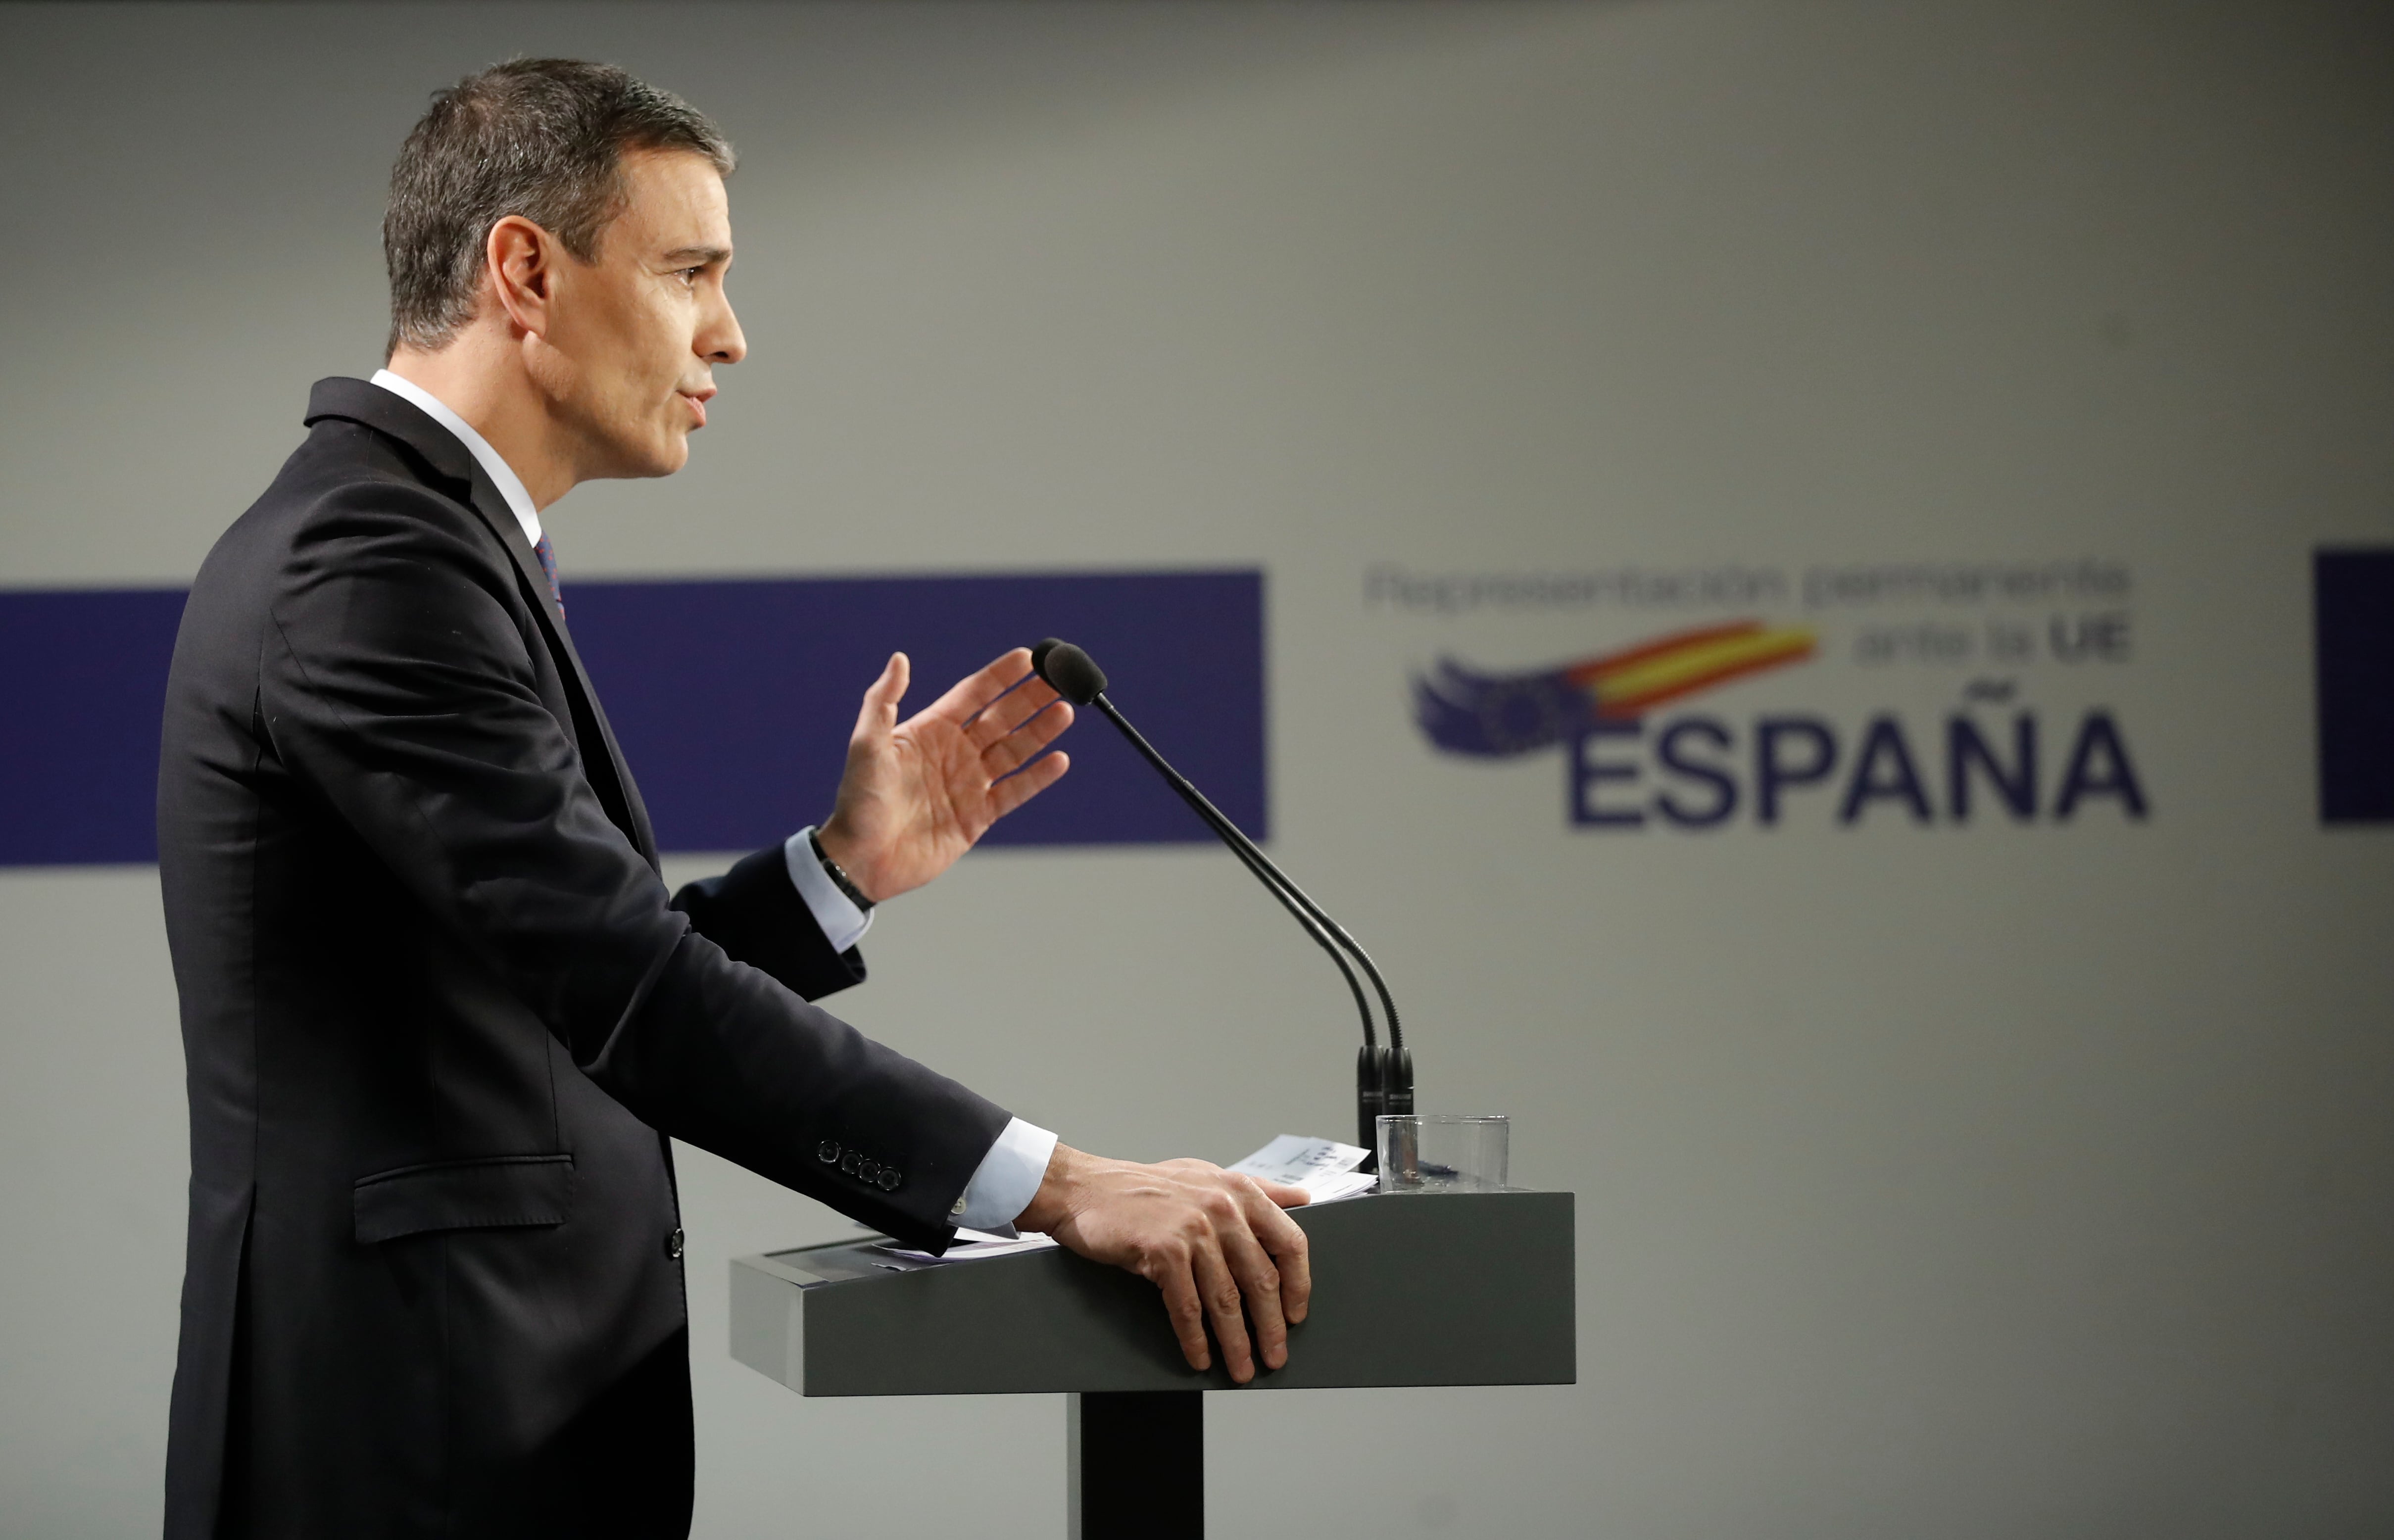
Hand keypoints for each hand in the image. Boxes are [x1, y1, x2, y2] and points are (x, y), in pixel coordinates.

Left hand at [816, 648, 1072, 901]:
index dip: (1000, 676)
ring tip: (1064, 711)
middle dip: (1030, 698)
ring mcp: (969, 784)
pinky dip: (1038, 777)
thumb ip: (883, 700)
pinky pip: (1015, 792)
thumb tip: (899, 659)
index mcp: (931, 730)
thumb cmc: (858, 801)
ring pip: (1014, 750)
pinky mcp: (978, 816)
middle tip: (1059, 678)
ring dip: (1040, 731)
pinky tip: (1059, 760)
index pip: (974, 694)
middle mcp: (955, 752)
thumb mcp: (866, 744)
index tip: (1027, 657)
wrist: (861, 858)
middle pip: (1002, 717)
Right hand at [1019, 1144, 1312, 1383]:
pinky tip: (1201, 1357)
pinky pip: (1187, 1307)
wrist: (1086, 1189)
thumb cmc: (1145, 1187)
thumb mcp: (1208, 1176)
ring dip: (1236, 1342)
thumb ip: (1257, 1189)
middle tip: (1275, 1356)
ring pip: (1226, 1300)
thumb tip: (1302, 1199)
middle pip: (1261, 1280)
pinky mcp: (1163, 1251)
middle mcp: (1222, 1208)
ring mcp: (1193, 1230)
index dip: (1298, 1285)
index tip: (1296, 1314)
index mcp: (1240, 1191)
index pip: (1289, 1242)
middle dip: (1271, 1327)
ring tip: (1242, 1368)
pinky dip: (1195, 1339)